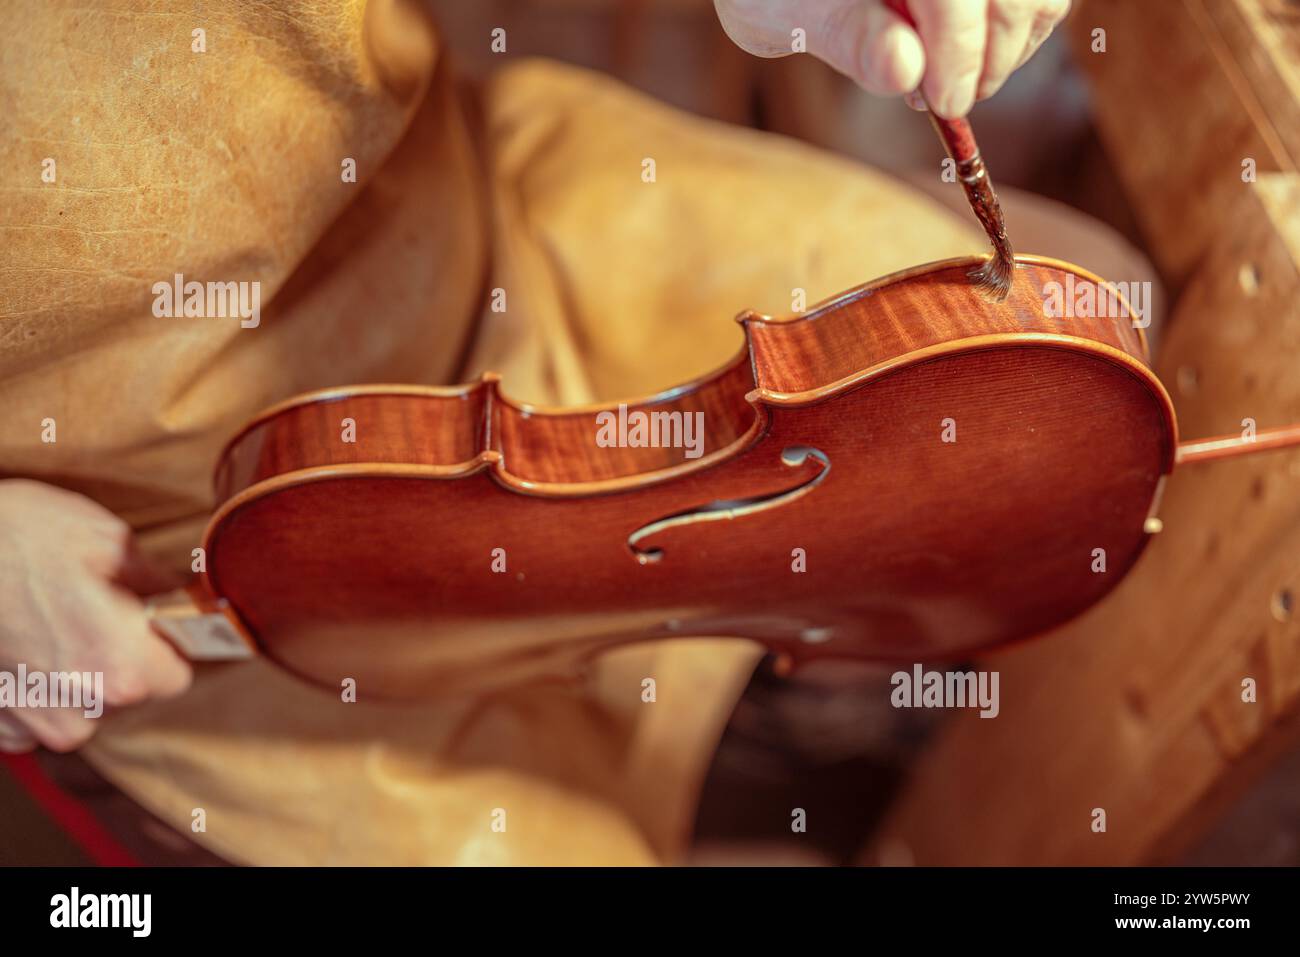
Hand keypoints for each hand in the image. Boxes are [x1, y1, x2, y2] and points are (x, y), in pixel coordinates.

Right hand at [0, 480, 191, 752]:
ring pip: (83, 706)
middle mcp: (80, 709)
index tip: (149, 619)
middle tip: (88, 609)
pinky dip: (34, 687)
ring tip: (46, 622)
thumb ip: (152, 578)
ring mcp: (33, 723)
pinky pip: (36, 715)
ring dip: (76, 673)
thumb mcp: (103, 538)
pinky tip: (17, 646)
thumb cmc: (13, 536)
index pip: (177, 674)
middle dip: (120, 655)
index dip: (166, 642)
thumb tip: (175, 593)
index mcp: (122, 667)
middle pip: (130, 693)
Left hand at [714, 0, 1070, 117]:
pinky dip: (1020, 31)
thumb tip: (906, 71)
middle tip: (946, 101)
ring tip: (948, 81)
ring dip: (1011, 47)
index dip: (958, 49)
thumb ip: (849, 37)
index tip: (944, 104)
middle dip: (989, 53)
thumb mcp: (787, 13)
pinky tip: (968, 58)